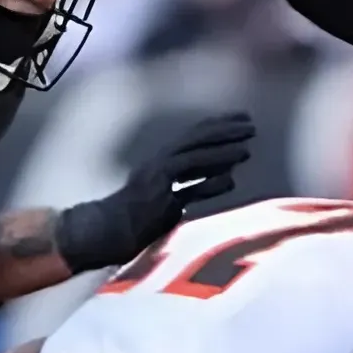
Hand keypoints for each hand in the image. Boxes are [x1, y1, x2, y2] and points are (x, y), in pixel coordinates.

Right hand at [51, 111, 257, 270]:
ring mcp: (156, 181)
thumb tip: (224, 179)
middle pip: (196, 140)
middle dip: (225, 131)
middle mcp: (158, 164)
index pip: (193, 136)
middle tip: (251, 124)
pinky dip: (209, 183)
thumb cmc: (133, 221)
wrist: (102, 234)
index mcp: (160, 161)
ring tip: (247, 148)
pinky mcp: (157, 200)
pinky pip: (187, 188)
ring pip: (193, 158)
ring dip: (221, 152)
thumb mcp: (165, 197)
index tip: (241, 118)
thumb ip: (190, 187)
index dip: (218, 125)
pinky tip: (231, 181)